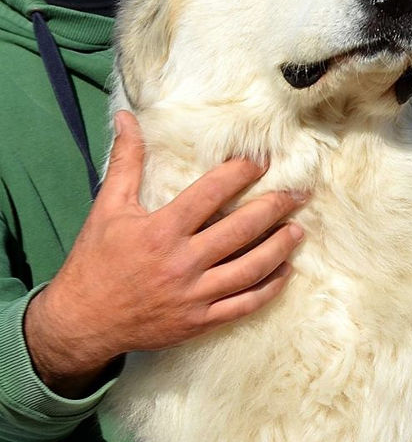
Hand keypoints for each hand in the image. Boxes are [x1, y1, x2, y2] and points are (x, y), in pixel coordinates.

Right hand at [24, 111, 303, 397]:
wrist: (81, 323)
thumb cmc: (95, 262)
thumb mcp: (107, 208)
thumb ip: (125, 162)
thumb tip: (127, 118)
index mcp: (161, 230)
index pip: (211, 194)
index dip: (240, 173)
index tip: (264, 161)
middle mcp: (182, 262)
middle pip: (241, 229)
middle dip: (275, 208)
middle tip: (300, 193)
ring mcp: (194, 294)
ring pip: (251, 268)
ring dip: (280, 247)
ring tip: (298, 230)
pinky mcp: (200, 320)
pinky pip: (245, 304)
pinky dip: (269, 288)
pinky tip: (285, 272)